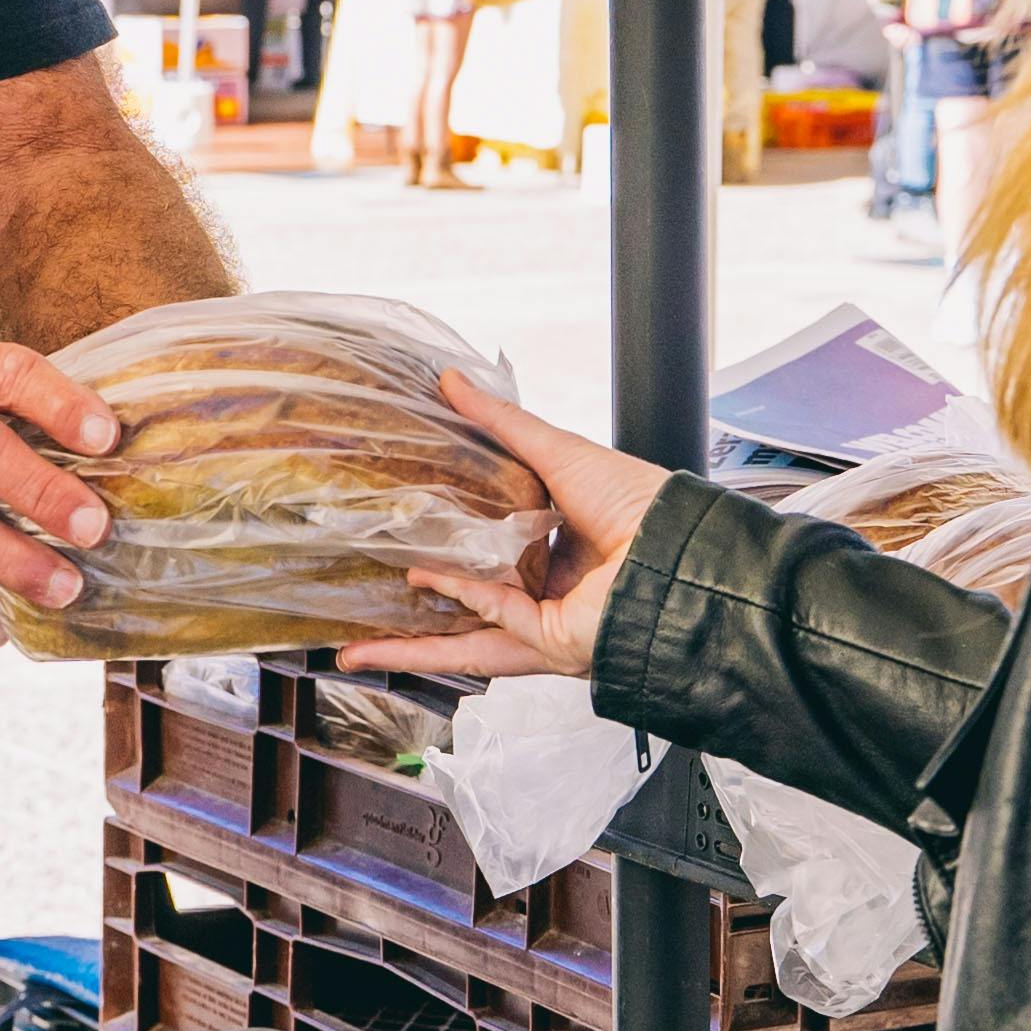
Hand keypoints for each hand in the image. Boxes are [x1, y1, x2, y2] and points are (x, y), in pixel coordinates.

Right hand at [340, 375, 671, 682]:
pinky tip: (423, 575)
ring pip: (464, 638)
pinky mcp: (548, 643)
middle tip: (362, 619)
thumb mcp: (557, 452)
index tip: (402, 539)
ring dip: (408, 647)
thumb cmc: (637, 502)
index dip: (444, 548)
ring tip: (355, 647)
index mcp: (556, 547)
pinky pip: (490, 621)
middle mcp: (548, 591)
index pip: (487, 552)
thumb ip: (500, 424)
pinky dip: (458, 595)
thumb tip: (453, 383)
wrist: (674, 547)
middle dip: (413, 620)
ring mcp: (545, 621)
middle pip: (465, 609)